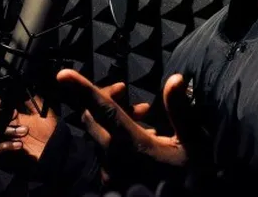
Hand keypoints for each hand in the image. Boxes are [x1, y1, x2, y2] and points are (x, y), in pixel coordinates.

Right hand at [0, 79, 57, 160]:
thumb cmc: (49, 132)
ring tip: (23, 132)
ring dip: (6, 131)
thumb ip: (30, 99)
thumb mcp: (42, 112)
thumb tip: (20, 85)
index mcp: (9, 114)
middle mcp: (1, 126)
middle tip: (14, 116)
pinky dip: (4, 146)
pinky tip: (19, 145)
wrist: (54, 151)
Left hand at [56, 70, 204, 167]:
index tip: (63, 74)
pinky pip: (105, 153)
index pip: (103, 110)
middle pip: (92, 119)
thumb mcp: (194, 142)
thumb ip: (180, 110)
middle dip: (107, 101)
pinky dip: (118, 141)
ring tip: (150, 123)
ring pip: (99, 136)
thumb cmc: (192, 175)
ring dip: (116, 123)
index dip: (83, 89)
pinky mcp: (111, 183)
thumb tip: (175, 78)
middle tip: (136, 100)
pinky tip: (146, 145)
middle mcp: (114, 157)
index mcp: (132, 144)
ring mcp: (110, 172)